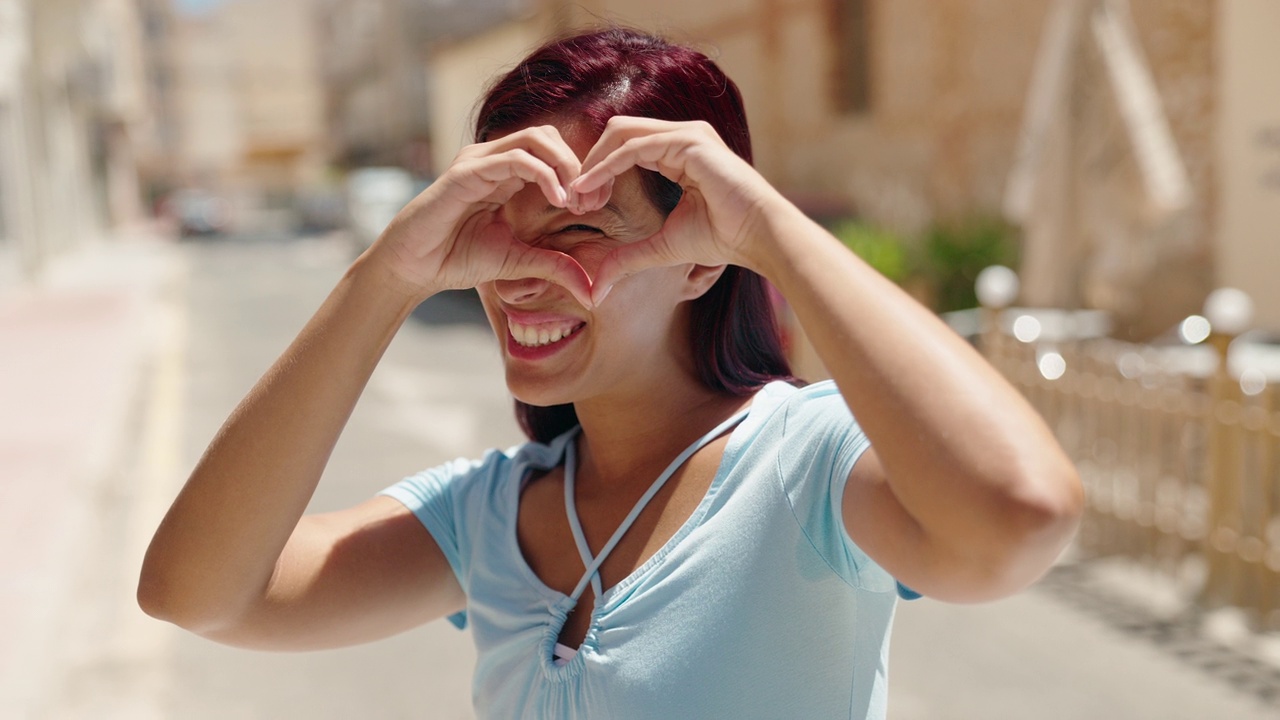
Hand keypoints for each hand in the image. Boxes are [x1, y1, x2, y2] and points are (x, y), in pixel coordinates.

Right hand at [370, 126, 593, 306]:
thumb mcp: (518, 261)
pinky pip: (515, 159)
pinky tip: (557, 199)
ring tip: (574, 200)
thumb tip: (592, 290)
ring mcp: (479, 161)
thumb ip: (553, 266)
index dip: (578, 174)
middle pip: (548, 136)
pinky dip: (543, 174)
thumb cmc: (458, 259)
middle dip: (577, 165)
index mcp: (506, 173)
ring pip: (535, 138)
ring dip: (564, 166)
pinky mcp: (467, 171)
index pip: (552, 151)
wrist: (415, 268)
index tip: (592, 207)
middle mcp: (493, 159)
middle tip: (588, 201)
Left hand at [568, 117, 779, 303]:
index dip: (597, 172)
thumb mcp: (662, 248)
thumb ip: (628, 258)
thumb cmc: (722, 238)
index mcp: (678, 151)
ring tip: (580, 198)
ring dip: (594, 164)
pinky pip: (634, 148)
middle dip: (590, 164)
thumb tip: (597, 288)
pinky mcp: (688, 141)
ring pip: (621, 133)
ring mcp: (686, 134)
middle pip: (617, 133)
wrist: (759, 237)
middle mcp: (681, 136)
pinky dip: (607, 167)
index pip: (624, 147)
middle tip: (575, 201)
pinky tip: (590, 190)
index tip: (581, 206)